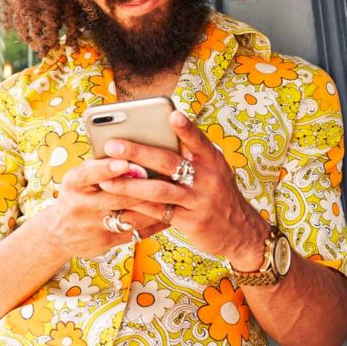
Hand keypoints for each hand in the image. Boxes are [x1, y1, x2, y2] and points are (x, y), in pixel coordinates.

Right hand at [45, 157, 167, 258]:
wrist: (59, 233)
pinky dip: (156, 221)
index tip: (124, 161)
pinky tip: (171, 211)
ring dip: (155, 204)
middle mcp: (82, 205)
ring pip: (132, 216)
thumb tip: (131, 148)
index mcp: (74, 183)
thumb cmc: (77, 194)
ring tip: (175, 191)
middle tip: (167, 175)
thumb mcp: (78, 177)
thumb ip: (99, 165)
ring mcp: (95, 226)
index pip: (90, 174)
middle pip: (117, 196)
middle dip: (143, 186)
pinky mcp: (108, 242)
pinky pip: (137, 231)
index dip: (107, 168)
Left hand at [98, 110, 268, 268]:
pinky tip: (118, 206)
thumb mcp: (215, 170)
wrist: (241, 232)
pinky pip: (159, 213)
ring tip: (106, 181)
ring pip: (159, 190)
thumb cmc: (218, 193)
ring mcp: (199, 201)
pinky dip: (137, 209)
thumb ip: (192, 154)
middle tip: (112, 145)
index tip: (172, 114)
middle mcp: (207, 179)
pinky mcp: (191, 222)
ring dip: (130, 185)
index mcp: (212, 161)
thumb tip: (160, 131)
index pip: (198, 140)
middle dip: (138, 152)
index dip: (186, 128)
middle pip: (169, 162)